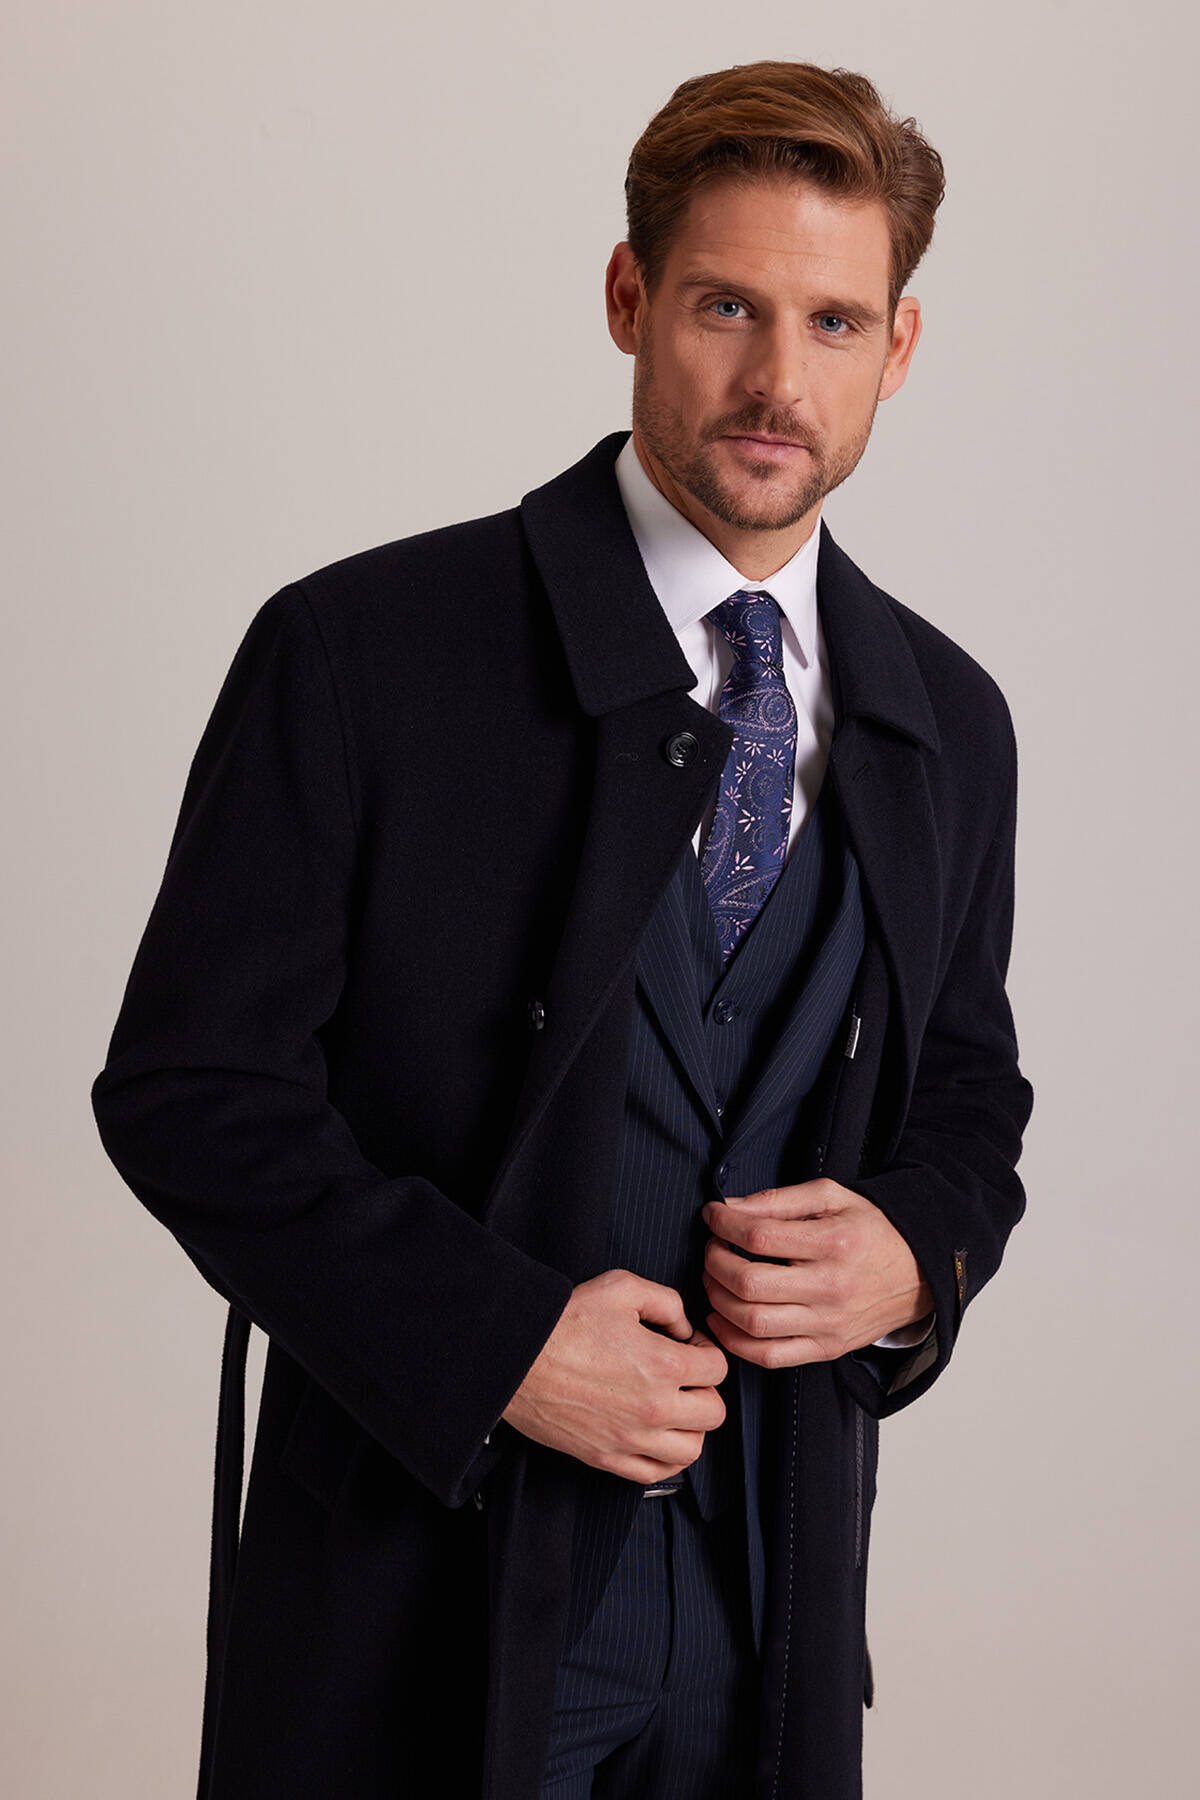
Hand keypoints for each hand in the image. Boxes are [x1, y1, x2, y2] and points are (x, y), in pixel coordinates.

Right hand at [501, 1269, 728, 1483]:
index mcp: (663, 1365)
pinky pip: (658, 1473)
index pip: (718, 1367)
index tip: (688, 1345)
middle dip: (705, 1388)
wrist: (515, 1358)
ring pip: (693, 1449)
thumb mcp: (621, 1288)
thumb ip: (667, 1302)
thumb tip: (684, 1328)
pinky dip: (667, 1457)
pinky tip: (657, 1435)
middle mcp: (654, 1409)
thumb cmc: (564, 1322)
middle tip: (684, 1374)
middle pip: (714, 1411)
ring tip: (674, 1406)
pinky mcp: (607, 1458)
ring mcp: (631, 1439)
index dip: (707, 1350)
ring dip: (691, 1426)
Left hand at [701, 1178, 933, 1368]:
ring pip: (753, 1323)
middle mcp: (830, 1288)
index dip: (724, 1224)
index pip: (759, 1236)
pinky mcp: (826, 1349)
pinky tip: (722, 1319)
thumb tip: (732, 1207)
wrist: (918, 1274)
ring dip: (718, 1299)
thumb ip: (780, 1199)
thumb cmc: (872, 1231)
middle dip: (715, 1262)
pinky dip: (734, 1341)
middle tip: (712, 1247)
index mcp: (833, 1244)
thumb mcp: (833, 1197)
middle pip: (749, 1283)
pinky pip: (769, 1357)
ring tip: (714, 1278)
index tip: (713, 1214)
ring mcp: (828, 1324)